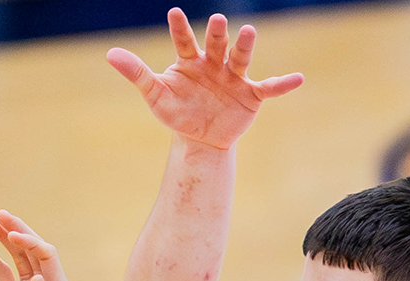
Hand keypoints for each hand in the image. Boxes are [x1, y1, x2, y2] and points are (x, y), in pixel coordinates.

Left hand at [109, 9, 303, 149]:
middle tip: (217, 20)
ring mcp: (234, 77)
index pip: (184, 40)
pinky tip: (298, 78)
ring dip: (245, 45)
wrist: (201, 139)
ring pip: (241, 57)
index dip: (179, 28)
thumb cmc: (177, 112)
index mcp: (190, 60)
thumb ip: (137, 74)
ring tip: (249, 32)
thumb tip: (110, 54)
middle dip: (217, 33)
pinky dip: (283, 84)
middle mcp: (215, 63)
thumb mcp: (156, 95)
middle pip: (216, 44)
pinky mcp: (251, 95)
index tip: (173, 13)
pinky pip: (269, 88)